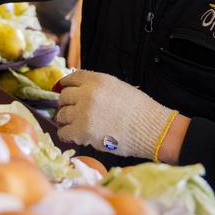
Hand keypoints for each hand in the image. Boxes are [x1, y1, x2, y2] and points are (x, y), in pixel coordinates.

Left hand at [55, 70, 179, 160]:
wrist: (153, 129)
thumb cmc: (140, 110)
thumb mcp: (118, 87)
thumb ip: (97, 87)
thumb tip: (79, 90)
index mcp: (97, 80)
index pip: (71, 77)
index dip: (66, 85)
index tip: (64, 90)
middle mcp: (87, 93)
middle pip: (64, 96)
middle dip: (66, 105)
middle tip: (71, 113)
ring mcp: (83, 112)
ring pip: (61, 115)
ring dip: (66, 121)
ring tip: (74, 126)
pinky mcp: (83, 131)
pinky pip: (64, 132)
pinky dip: (66, 135)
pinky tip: (73, 136)